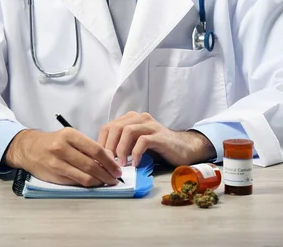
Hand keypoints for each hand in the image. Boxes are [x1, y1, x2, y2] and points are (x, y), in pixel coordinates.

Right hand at [3, 128, 122, 186]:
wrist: (29, 148)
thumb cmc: (54, 141)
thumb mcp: (70, 136)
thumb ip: (88, 146)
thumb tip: (109, 158)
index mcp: (70, 135)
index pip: (95, 150)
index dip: (109, 161)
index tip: (117, 168)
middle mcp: (62, 148)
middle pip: (91, 165)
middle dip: (107, 174)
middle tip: (115, 178)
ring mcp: (57, 163)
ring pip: (84, 177)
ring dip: (99, 182)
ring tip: (107, 182)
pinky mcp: (54, 176)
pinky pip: (75, 182)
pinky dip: (87, 184)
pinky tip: (94, 183)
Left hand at [98, 111, 215, 167]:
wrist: (182, 149)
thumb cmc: (156, 148)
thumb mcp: (135, 145)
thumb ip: (121, 145)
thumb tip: (103, 157)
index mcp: (131, 119)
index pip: (108, 126)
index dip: (102, 142)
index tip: (100, 159)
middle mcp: (139, 118)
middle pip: (116, 127)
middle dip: (109, 146)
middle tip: (108, 163)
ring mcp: (150, 125)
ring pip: (127, 131)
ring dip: (121, 149)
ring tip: (120, 164)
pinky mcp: (159, 135)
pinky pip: (143, 141)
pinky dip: (136, 153)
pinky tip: (136, 164)